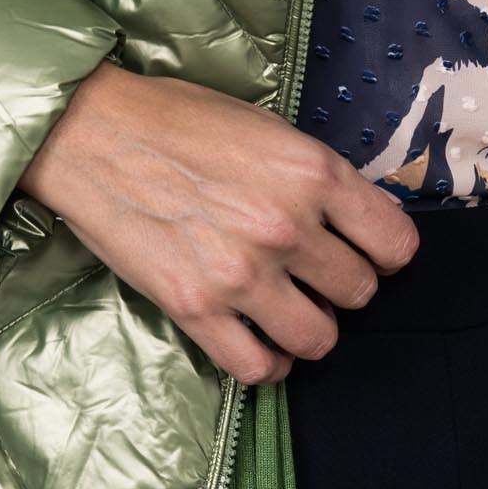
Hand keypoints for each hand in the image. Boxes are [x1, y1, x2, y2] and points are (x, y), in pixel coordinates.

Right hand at [17, 60, 420, 382]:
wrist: (92, 134)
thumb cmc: (178, 121)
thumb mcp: (269, 129)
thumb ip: (318, 178)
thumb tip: (361, 221)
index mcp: (313, 173)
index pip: (395, 243)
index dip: (386, 253)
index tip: (369, 253)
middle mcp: (286, 227)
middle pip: (360, 292)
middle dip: (344, 286)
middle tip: (316, 274)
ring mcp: (242, 274)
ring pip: (320, 338)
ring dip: (311, 327)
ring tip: (290, 308)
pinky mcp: (196, 310)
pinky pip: (259, 367)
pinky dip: (270, 363)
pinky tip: (262, 341)